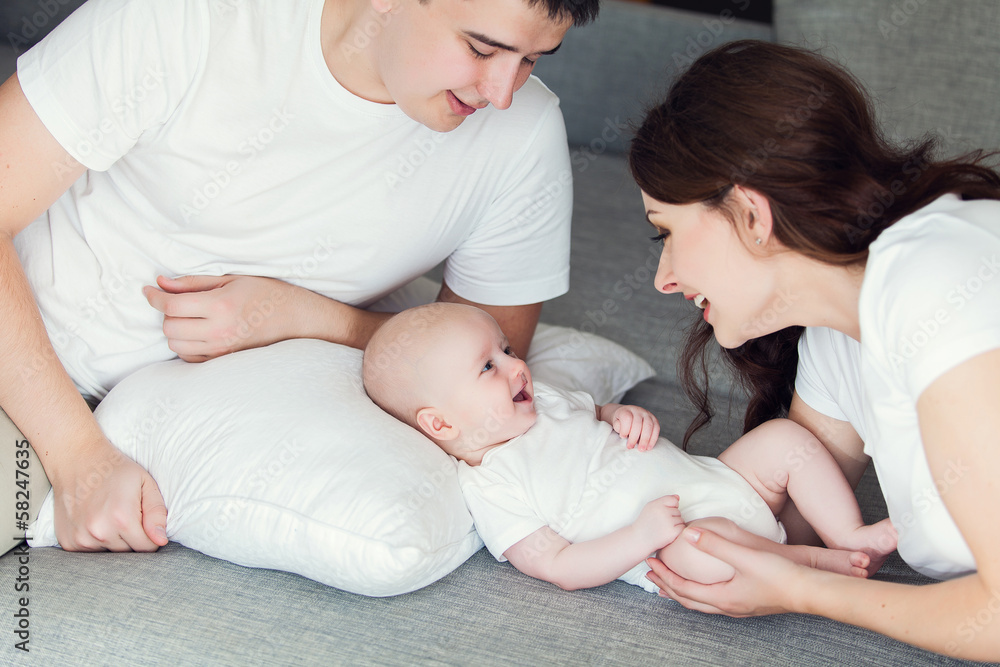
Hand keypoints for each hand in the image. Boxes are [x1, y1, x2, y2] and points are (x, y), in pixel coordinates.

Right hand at [52, 438, 167, 551]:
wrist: (77, 460)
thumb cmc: (116, 470)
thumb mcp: (145, 483)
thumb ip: (157, 513)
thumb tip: (161, 541)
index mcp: (122, 518)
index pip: (147, 548)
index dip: (150, 536)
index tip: (144, 520)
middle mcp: (99, 532)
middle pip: (128, 553)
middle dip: (132, 539)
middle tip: (125, 514)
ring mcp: (80, 538)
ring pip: (109, 555)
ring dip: (114, 541)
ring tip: (109, 516)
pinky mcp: (68, 542)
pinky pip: (91, 552)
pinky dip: (96, 541)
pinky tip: (95, 521)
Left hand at [143, 275, 294, 360]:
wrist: (294, 319)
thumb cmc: (264, 293)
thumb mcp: (231, 280)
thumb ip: (193, 282)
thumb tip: (160, 283)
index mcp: (221, 306)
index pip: (172, 305)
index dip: (154, 297)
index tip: (148, 290)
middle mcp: (220, 331)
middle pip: (169, 327)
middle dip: (167, 313)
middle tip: (178, 302)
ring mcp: (222, 350)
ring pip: (175, 344)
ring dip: (175, 330)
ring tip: (190, 317)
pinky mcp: (224, 361)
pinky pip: (188, 356)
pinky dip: (185, 344)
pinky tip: (197, 332)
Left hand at [612, 405, 659, 449]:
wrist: (629, 415)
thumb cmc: (621, 422)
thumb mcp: (616, 423)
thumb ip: (618, 426)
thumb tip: (624, 434)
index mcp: (626, 410)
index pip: (627, 418)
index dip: (625, 429)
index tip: (622, 437)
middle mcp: (638, 410)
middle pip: (638, 423)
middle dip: (634, 437)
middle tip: (630, 447)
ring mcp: (647, 414)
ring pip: (648, 426)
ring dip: (645, 440)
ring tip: (641, 449)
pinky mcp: (654, 420)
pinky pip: (656, 429)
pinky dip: (653, 439)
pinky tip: (648, 447)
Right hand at [632, 495, 683, 550]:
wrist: (639, 539)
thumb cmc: (645, 522)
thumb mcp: (650, 507)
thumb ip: (664, 500)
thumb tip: (678, 497)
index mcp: (657, 504)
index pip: (674, 500)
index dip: (671, 506)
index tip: (665, 512)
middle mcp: (663, 512)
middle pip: (678, 511)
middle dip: (672, 517)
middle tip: (661, 523)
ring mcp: (668, 523)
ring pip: (681, 520)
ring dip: (675, 524)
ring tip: (664, 528)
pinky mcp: (673, 533)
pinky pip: (682, 528)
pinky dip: (677, 531)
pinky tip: (668, 533)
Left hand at [645, 527, 807, 615]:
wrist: (810, 591)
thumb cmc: (780, 574)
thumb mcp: (745, 556)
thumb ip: (716, 544)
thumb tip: (688, 534)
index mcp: (722, 597)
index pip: (683, 589)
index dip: (664, 576)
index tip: (649, 563)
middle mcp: (727, 606)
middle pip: (688, 600)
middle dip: (667, 586)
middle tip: (650, 574)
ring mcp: (738, 607)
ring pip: (701, 603)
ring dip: (682, 592)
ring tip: (669, 583)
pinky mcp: (748, 603)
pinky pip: (714, 601)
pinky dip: (700, 593)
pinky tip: (704, 585)